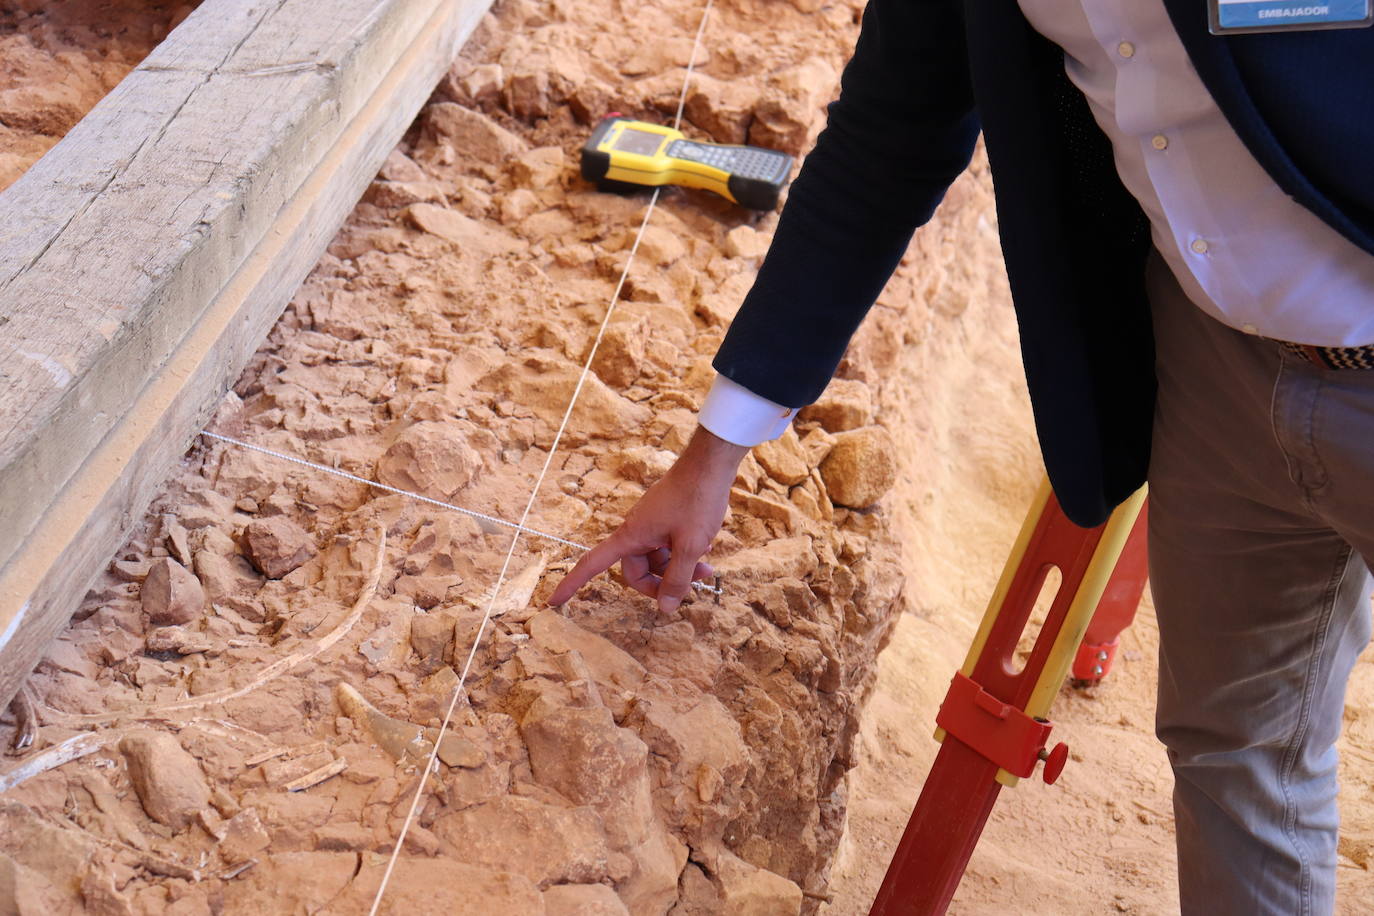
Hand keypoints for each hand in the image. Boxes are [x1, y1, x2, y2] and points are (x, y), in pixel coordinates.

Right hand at [549, 425, 747, 613]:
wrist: (709, 463)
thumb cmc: (697, 500)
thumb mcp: (691, 546)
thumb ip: (678, 578)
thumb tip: (665, 608)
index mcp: (630, 536)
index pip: (592, 564)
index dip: (572, 583)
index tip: (553, 602)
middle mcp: (636, 530)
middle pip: (636, 570)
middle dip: (662, 582)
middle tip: (693, 586)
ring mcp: (651, 523)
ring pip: (657, 559)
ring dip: (679, 568)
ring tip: (708, 568)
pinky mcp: (665, 518)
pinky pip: (666, 544)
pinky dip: (683, 552)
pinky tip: (706, 549)